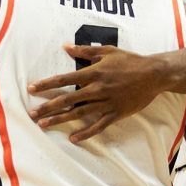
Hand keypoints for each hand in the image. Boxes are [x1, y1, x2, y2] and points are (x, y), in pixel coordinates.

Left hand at [26, 47, 164, 142]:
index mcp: (94, 72)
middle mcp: (97, 88)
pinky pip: (98, 125)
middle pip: (67, 99)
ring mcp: (106, 102)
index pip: (64, 79)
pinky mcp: (116, 113)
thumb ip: (85, 51)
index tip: (31, 88)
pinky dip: (86, 133)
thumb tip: (65, 47)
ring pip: (79, 113)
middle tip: (32, 113)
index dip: (47, 84)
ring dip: (60, 119)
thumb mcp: (107, 51)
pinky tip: (73, 138)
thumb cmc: (130, 60)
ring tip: (44, 125)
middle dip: (48, 106)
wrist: (154, 74)